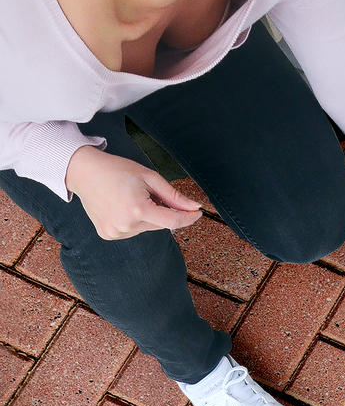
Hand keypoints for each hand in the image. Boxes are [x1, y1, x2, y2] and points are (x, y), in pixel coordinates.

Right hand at [66, 145, 202, 239]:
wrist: (84, 172)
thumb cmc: (117, 170)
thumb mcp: (150, 177)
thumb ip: (174, 196)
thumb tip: (194, 207)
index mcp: (137, 209)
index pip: (173, 221)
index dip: (188, 218)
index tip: (198, 213)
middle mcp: (125, 225)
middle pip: (160, 224)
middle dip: (163, 211)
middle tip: (150, 193)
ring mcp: (115, 232)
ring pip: (147, 228)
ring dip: (149, 216)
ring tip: (132, 198)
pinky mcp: (108, 235)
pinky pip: (133, 230)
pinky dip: (135, 221)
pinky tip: (123, 206)